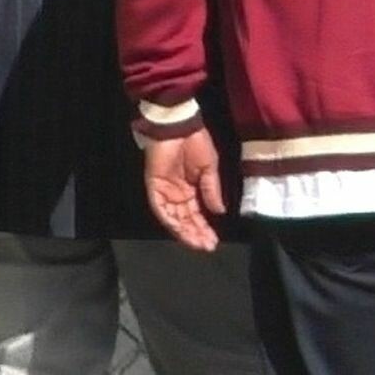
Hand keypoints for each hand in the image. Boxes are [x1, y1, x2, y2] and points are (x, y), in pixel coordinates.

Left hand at [143, 128, 225, 251]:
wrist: (179, 128)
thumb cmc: (195, 143)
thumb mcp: (209, 169)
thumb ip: (212, 191)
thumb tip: (220, 211)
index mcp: (190, 189)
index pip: (196, 215)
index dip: (204, 229)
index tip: (214, 242)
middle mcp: (177, 194)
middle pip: (185, 219)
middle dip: (196, 234)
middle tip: (206, 247)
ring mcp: (165, 191)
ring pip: (173, 217)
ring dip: (184, 231)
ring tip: (197, 243)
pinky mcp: (154, 186)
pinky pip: (159, 207)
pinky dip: (169, 218)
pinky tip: (180, 229)